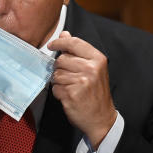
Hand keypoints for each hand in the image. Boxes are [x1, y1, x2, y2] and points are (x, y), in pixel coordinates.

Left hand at [47, 31, 117, 148]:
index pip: (73, 43)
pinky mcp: (72, 94)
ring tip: (70, 88)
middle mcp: (91, 69)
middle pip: (61, 59)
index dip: (59, 42)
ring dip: (58, 82)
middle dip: (59, 68)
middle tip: (68, 77)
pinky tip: (68, 96)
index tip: (51, 45)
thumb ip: (78, 51)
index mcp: (97, 59)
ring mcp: (82, 82)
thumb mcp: (93, 69)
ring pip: (56, 74)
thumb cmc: (95, 93)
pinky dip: (58, 92)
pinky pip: (55, 88)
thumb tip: (65, 34)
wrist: (101, 118)